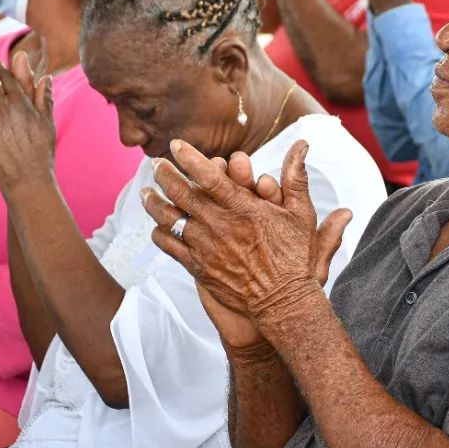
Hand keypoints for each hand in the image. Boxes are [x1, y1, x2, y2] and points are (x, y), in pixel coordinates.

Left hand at [142, 139, 352, 326]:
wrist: (283, 303)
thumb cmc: (294, 258)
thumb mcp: (302, 215)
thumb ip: (296, 177)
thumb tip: (301, 144)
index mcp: (244, 209)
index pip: (210, 177)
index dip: (190, 158)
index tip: (176, 145)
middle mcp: (221, 226)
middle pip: (183, 194)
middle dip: (165, 174)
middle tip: (156, 163)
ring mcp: (207, 248)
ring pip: (171, 219)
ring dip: (155, 203)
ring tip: (146, 192)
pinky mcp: (199, 268)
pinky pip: (171, 247)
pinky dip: (160, 234)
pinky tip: (156, 226)